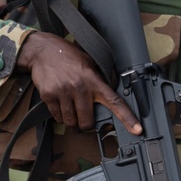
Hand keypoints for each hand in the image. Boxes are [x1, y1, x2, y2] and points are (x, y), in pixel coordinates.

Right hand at [18, 31, 141, 134]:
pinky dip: (60, 116)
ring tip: (71, 109)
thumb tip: (109, 96)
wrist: (43, 50)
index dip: (127, 117)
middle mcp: (80, 87)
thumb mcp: (88, 63)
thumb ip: (98, 80)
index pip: (114, 102)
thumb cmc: (68, 56)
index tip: (137, 129)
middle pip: (88, 122)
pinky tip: (61, 104)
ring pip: (71, 122)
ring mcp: (64, 92)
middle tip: (84, 118)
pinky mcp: (49, 96)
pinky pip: (57, 117)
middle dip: (86, 124)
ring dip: (72, 121)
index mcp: (93, 79)